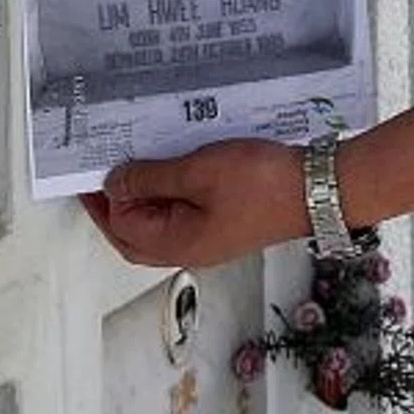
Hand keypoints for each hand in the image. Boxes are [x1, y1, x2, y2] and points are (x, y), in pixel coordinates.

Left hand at [82, 138, 311, 267]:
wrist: (318, 188)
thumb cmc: (260, 182)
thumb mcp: (196, 171)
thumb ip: (150, 178)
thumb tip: (114, 184)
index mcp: (177, 243)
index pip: (124, 227)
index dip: (105, 199)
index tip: (95, 167)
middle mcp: (190, 249)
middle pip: (136, 236)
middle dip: (115, 208)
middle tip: (103, 173)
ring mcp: (210, 238)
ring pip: (160, 225)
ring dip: (143, 199)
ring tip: (135, 164)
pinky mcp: (227, 222)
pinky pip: (184, 213)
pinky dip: (168, 194)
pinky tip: (172, 167)